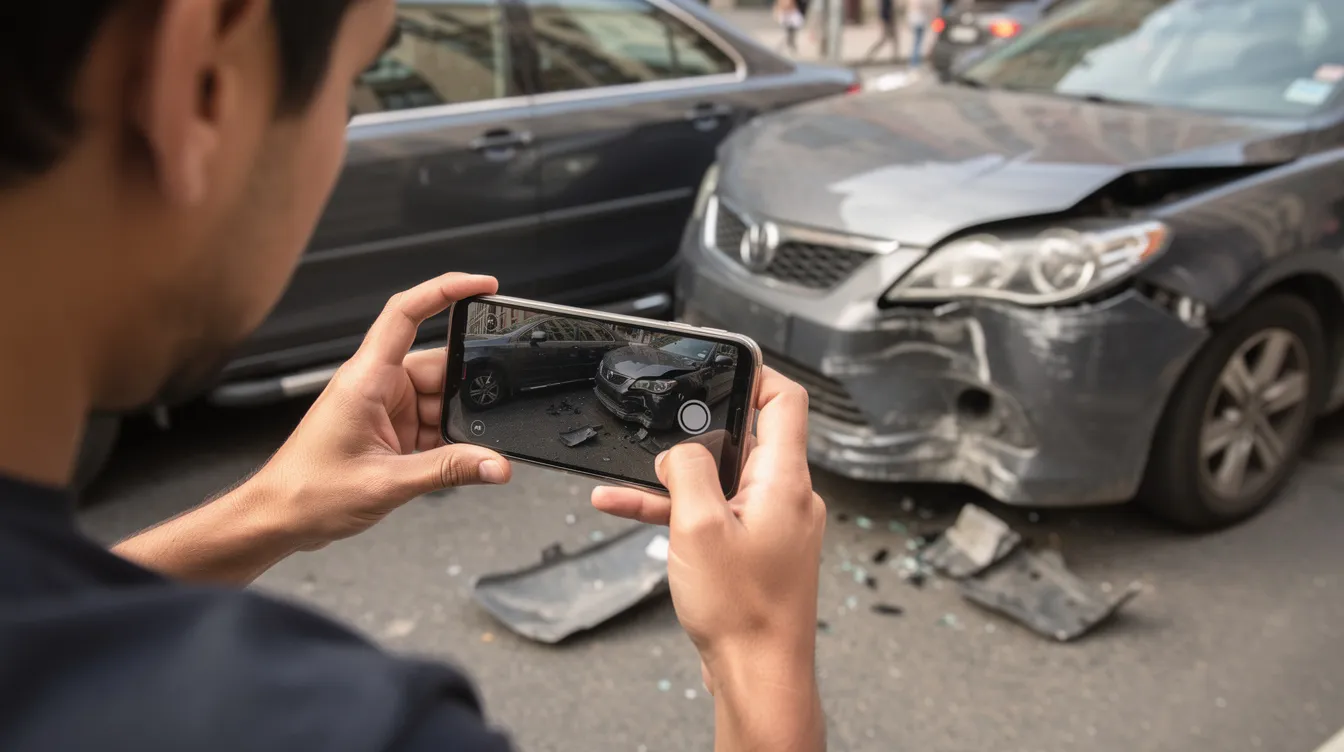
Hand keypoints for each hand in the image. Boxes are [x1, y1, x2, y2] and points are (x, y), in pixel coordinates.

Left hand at [251, 273, 512, 549]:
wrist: (279, 517)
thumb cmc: (307, 491)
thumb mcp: (387, 483)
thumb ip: (448, 470)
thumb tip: (495, 464)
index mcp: (366, 379)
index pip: (406, 313)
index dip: (445, 289)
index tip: (482, 285)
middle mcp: (375, 384)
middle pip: (437, 365)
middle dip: (465, 390)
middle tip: (483, 418)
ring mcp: (382, 404)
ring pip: (439, 397)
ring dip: (453, 422)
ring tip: (459, 452)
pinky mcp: (388, 426)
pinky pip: (431, 420)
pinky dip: (445, 438)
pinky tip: (448, 459)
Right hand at [592, 368, 824, 684]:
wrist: (758, 676)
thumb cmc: (744, 613)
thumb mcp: (698, 526)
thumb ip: (687, 471)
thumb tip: (679, 451)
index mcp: (784, 481)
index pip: (787, 401)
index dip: (755, 373)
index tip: (719, 364)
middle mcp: (785, 498)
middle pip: (748, 437)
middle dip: (700, 431)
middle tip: (664, 428)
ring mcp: (771, 526)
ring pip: (721, 479)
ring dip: (676, 475)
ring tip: (629, 476)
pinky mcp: (754, 551)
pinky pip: (712, 513)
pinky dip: (676, 508)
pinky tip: (627, 506)